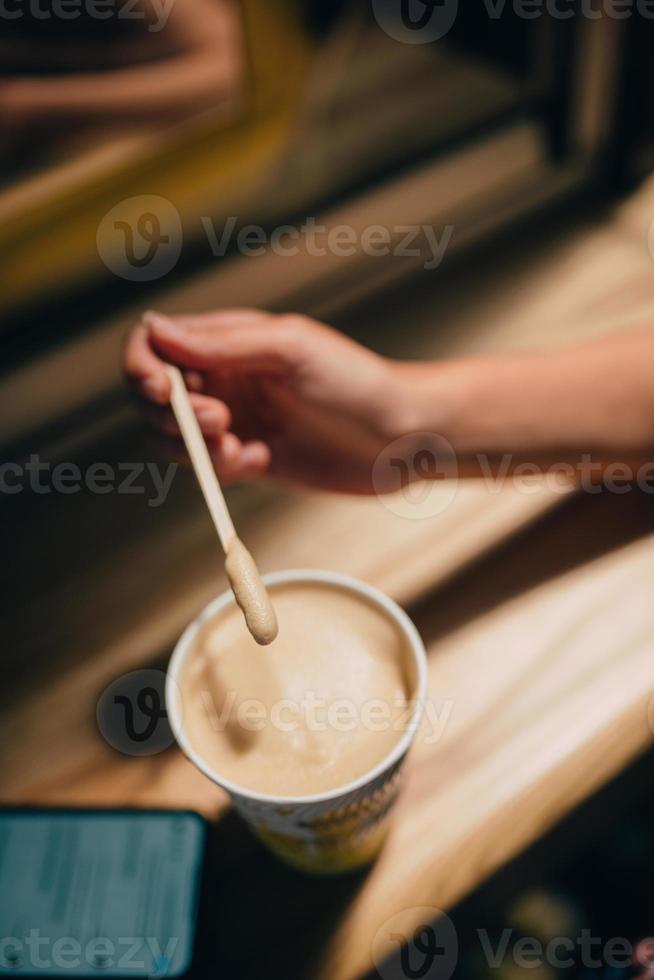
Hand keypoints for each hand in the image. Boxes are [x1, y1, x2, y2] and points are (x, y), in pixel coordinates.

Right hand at [124, 309, 411, 492]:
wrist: (402, 438)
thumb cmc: (357, 382)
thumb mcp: (290, 349)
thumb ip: (222, 343)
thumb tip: (155, 331)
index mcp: (229, 339)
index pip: (155, 343)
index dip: (143, 366)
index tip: (161, 390)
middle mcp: (224, 377)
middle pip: (153, 395)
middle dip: (173, 414)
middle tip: (223, 421)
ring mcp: (235, 419)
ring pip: (174, 437)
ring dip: (195, 447)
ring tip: (241, 446)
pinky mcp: (250, 457)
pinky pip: (208, 467)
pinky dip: (222, 468)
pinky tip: (263, 460)